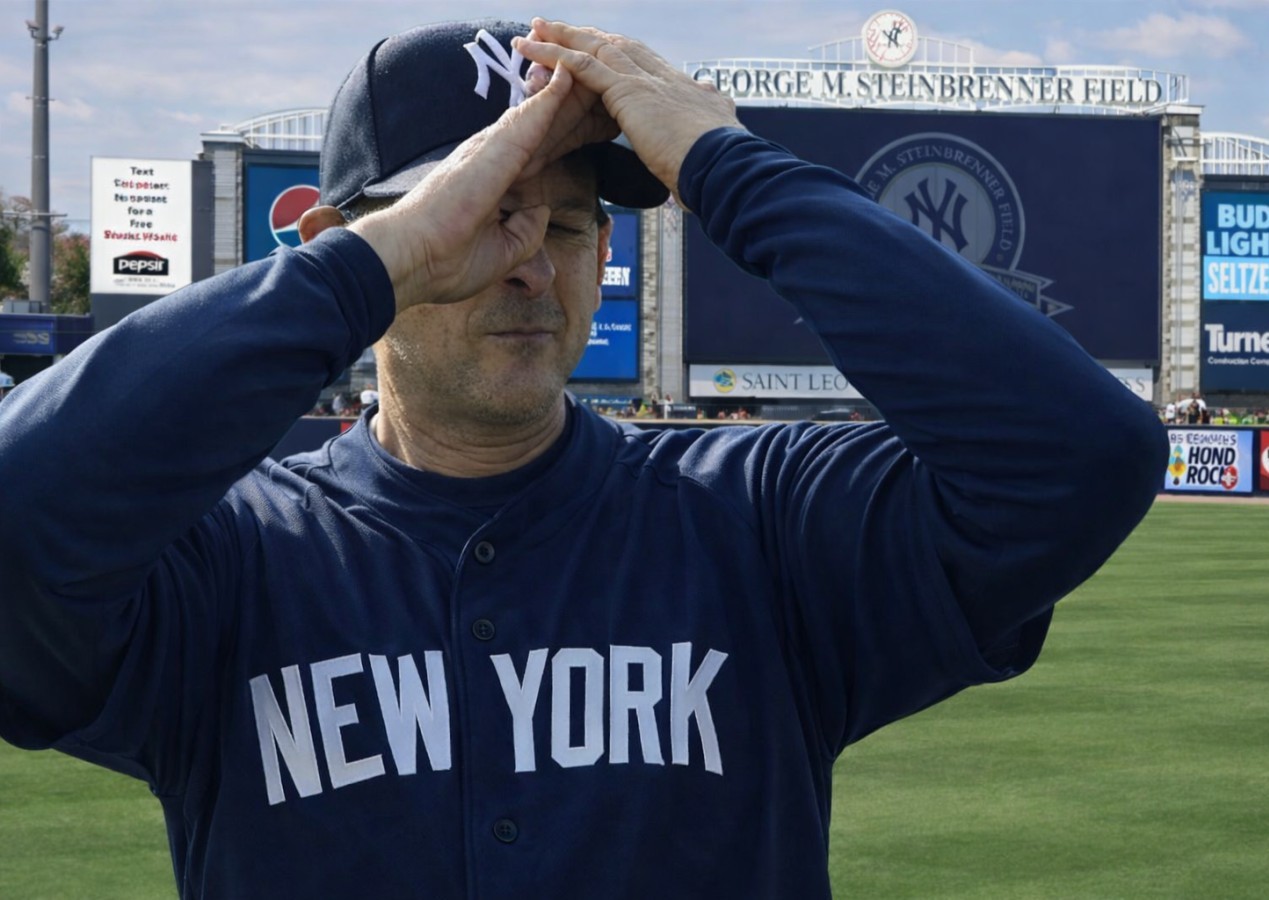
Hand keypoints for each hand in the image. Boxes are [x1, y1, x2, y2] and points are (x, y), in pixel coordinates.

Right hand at [347, 62, 584, 312]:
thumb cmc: (446, 261)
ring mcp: (488, 149)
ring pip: (536, 113)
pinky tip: (569, 74)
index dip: (560, 132)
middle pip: (537, 124)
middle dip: (569, 104)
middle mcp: (488, 156)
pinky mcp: (491, 152)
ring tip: (588, 66)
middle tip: (595, 84)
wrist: (411, 261)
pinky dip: (550, 97)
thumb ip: (528, 228)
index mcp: (491, 178)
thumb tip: (543, 208)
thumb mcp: (504, 250)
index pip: (533, 148)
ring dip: (564, 91)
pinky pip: (528, 119)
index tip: (586, 118)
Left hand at [514, 19, 742, 209]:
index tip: (596, 46)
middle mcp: (662, 76)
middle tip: (556, 28)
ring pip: (595, 48)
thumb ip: (707, 124)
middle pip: (616, 45)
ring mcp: (645, 80)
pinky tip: (533, 50)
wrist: (723, 165)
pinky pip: (582, 66)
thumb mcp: (717, 137)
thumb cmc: (721, 167)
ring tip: (534, 29)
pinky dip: (555, 56)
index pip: (642, 61)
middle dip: (585, 36)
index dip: (616, 51)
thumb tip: (711, 117)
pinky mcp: (628, 91)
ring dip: (562, 38)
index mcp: (681, 88)